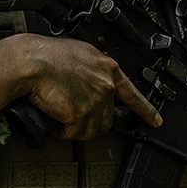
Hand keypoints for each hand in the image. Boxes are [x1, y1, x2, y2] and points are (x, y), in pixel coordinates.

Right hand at [0, 33, 161, 139]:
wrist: (31, 61)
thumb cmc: (45, 55)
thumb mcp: (78, 54)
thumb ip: (90, 70)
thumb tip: (86, 84)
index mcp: (106, 67)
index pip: (132, 94)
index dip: (145, 110)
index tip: (155, 121)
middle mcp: (105, 84)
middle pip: (107, 118)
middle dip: (90, 122)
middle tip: (73, 119)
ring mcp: (95, 100)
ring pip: (91, 129)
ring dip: (75, 129)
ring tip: (60, 119)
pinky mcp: (81, 114)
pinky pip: (74, 134)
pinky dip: (63, 133)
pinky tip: (55, 123)